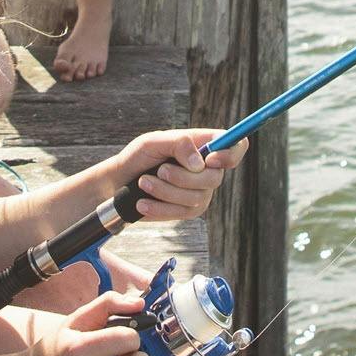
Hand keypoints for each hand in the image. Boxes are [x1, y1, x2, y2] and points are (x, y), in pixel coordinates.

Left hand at [107, 128, 243, 223]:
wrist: (120, 182)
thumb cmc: (138, 156)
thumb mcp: (153, 142)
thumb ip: (179, 143)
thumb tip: (201, 162)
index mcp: (203, 144)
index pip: (236, 145)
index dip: (231, 153)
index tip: (211, 159)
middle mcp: (207, 169)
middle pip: (215, 177)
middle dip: (183, 177)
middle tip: (160, 170)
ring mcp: (200, 192)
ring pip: (196, 197)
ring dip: (165, 191)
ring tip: (144, 182)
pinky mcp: (188, 211)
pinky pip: (182, 213)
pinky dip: (160, 208)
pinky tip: (143, 202)